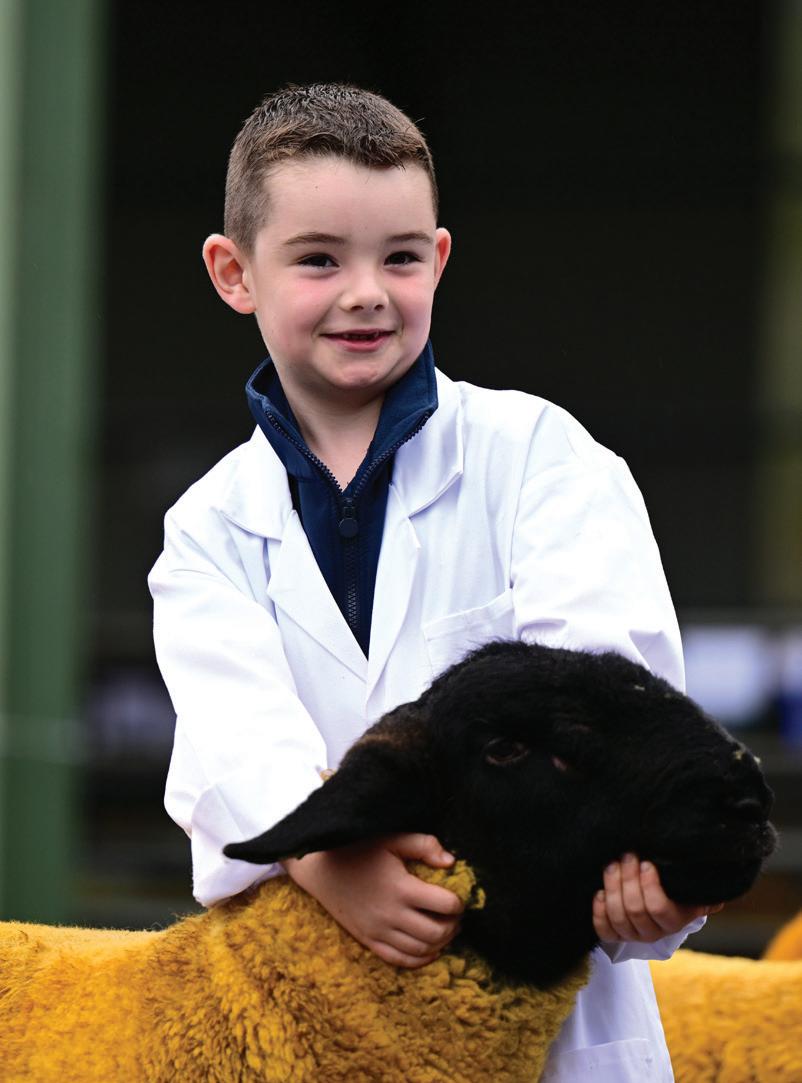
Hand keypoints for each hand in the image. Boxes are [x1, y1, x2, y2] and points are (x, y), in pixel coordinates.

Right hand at [283, 833, 463, 967]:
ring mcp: (379, 931)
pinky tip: (430, 949)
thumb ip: (423, 845)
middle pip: (436, 932)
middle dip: (453, 926)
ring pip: (421, 950)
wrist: (321, 869)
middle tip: (456, 916)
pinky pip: (400, 960)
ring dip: (441, 943)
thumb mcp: (391, 839)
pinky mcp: (368, 940)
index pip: (444, 905)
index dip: (458, 903)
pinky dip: (420, 959)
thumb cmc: (358, 849)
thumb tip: (450, 861)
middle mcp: (391, 915)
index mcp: (401, 888)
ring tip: (446, 929)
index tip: (459, 897)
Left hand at [593, 853, 723, 941]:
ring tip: (613, 865)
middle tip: (627, 856)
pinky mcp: (615, 935)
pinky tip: (600, 892)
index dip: (649, 886)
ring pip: (617, 916)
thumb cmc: (674, 885)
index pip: (659, 908)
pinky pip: (604, 930)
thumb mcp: (690, 885)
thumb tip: (717, 895)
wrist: (658, 900)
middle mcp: (654, 932)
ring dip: (612, 887)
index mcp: (675, 920)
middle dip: (627, 879)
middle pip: (634, 909)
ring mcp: (633, 935)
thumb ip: (702, 886)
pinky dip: (599, 911)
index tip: (645, 862)